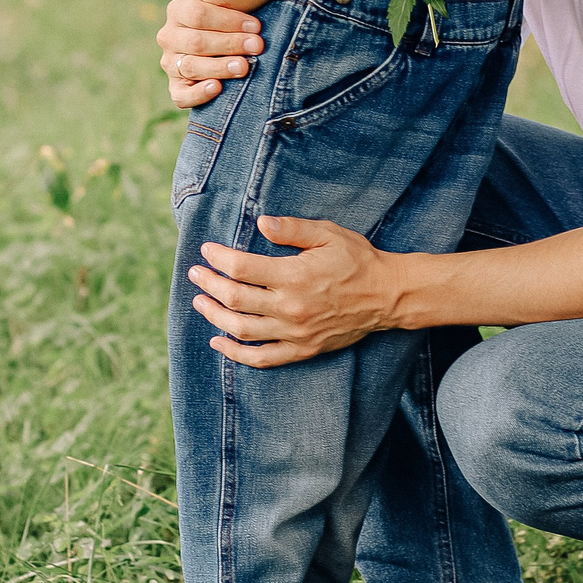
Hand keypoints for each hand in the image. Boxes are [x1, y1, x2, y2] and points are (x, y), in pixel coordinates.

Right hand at [158, 0, 264, 106]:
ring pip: (191, 66)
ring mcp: (171, 63)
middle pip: (196, 42)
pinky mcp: (176, 88)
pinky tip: (217, 89)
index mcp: (178, 10)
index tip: (256, 25)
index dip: (228, 21)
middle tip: (258, 46)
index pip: (198, 15)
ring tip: (245, 67)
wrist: (222, 45)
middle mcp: (169, 37)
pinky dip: (198, 93)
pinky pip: (181, 95)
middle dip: (229, 44)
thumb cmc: (224, 15)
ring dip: (219, 67)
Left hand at [187, 216, 400, 365]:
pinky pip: (262, 359)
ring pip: (241, 330)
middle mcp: (291, 307)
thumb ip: (293, 229)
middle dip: (209, 284)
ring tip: (200, 302)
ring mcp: (295, 333)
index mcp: (295, 275)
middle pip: (235, 299)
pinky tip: (218, 341)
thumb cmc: (358, 260)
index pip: (242, 268)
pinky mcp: (302, 349)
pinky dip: (235, 354)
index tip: (207, 250)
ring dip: (214, 316)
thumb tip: (261, 223)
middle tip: (195, 274)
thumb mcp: (328, 234)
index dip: (218, 258)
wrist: (387, 296)